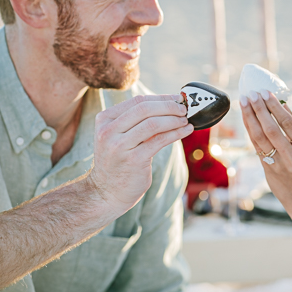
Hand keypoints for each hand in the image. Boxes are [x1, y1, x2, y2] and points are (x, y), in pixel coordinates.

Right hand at [86, 94, 193, 217]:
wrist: (107, 192)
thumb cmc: (118, 163)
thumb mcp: (119, 138)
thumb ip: (135, 123)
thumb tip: (167, 106)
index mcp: (105, 120)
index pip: (137, 101)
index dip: (160, 98)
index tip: (177, 99)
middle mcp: (109, 130)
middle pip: (145, 109)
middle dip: (169, 106)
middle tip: (184, 108)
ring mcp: (120, 145)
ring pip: (153, 124)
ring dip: (174, 120)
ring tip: (186, 120)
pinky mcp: (133, 160)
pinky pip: (159, 141)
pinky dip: (175, 133)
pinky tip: (186, 131)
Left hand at [240, 92, 291, 230]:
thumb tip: (283, 106)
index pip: (289, 123)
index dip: (275, 107)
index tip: (266, 93)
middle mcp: (291, 157)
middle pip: (271, 129)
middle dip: (259, 110)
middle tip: (251, 94)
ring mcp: (278, 165)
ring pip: (260, 138)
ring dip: (250, 118)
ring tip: (244, 102)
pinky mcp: (267, 170)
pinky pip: (256, 147)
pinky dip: (250, 131)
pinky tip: (246, 119)